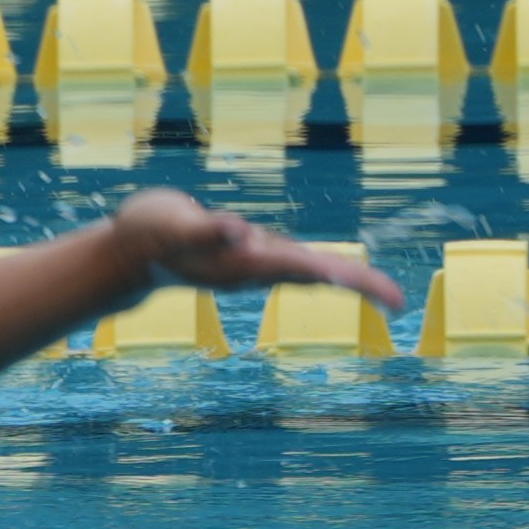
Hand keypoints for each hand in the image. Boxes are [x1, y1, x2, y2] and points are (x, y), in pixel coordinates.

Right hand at [111, 190, 406, 309]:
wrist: (130, 252)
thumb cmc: (149, 234)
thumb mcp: (173, 226)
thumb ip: (207, 231)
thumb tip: (240, 231)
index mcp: (247, 263)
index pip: (310, 270)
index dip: (349, 281)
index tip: (385, 299)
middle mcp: (257, 269)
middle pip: (318, 276)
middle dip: (359, 286)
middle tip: (398, 303)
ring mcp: (254, 265)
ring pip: (309, 273)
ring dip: (345, 282)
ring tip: (382, 295)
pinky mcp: (249, 255)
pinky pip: (297, 265)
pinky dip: (323, 270)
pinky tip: (335, 274)